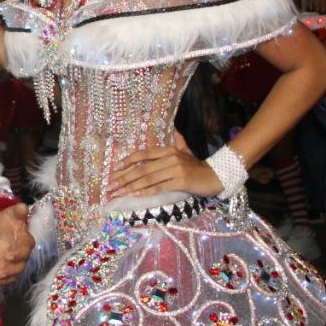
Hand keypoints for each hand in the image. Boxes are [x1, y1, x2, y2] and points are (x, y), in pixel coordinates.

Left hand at [0, 203, 33, 286]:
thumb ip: (17, 211)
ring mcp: (11, 264)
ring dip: (4, 279)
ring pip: (12, 275)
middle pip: (19, 266)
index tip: (8, 256)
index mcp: (25, 241)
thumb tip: (23, 206)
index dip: (18, 254)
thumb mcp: (9, 213)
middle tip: (0, 272)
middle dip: (10, 270)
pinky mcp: (1, 268)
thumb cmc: (6, 220)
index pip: (25, 249)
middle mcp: (20, 255)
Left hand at [106, 144, 222, 199]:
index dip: (127, 161)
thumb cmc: (197, 166)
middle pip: (141, 168)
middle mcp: (169, 157)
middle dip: (123, 178)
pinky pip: (159, 187)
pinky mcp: (180, 181)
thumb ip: (178, 142)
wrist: (216, 176)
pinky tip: (134, 196)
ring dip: (130, 187)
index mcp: (168, 150)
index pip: (142, 154)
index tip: (113, 169)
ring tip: (118, 193)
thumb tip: (176, 130)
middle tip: (110, 186)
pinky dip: (145, 192)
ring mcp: (175, 169)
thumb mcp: (186, 151)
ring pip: (148, 178)